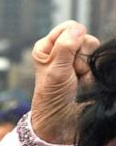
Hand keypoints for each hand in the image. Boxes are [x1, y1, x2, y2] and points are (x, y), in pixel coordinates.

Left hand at [30, 21, 100, 143]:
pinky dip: (93, 69)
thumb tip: (77, 28)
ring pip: (93, 46)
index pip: (68, 28)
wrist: (61, 118)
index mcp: (47, 46)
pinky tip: (84, 79)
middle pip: (83, 36)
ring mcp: (75, 58)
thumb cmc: (52, 96)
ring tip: (77, 77)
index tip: (65, 60)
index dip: (72, 41)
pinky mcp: (87, 66)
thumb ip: (65, 47)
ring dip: (87, 64)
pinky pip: (99, 58)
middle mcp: (61, 49)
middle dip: (80, 55)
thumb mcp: (56, 70)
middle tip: (71, 72)